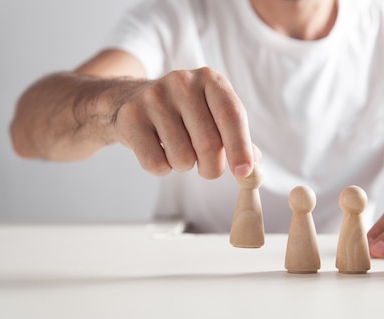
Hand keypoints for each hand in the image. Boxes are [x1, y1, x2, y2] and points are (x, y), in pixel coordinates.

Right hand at [114, 67, 255, 178]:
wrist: (132, 100)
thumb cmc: (185, 115)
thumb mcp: (215, 117)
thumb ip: (239, 140)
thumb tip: (252, 168)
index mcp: (210, 79)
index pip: (231, 115)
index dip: (240, 147)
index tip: (244, 173)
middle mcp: (182, 82)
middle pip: (208, 143)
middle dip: (212, 168)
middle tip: (208, 168)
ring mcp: (153, 97)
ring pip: (182, 158)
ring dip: (185, 166)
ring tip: (178, 150)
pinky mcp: (131, 117)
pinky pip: (156, 163)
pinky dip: (162, 169)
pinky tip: (159, 151)